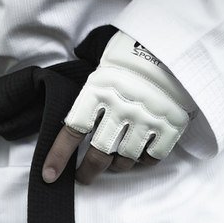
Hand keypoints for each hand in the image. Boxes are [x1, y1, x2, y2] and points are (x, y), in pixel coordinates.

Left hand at [42, 31, 196, 184]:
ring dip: (116, 166)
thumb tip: (66, 79)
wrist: (175, 45)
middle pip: (99, 154)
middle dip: (87, 171)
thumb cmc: (131, 52)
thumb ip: (84, 77)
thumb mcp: (100, 56)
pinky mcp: (170, 125)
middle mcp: (121, 108)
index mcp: (98, 91)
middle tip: (83, 177)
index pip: (73, 130)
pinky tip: (138, 154)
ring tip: (114, 162)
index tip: (49, 175)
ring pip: (125, 160)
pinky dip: (143, 160)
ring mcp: (147, 119)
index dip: (58, 156)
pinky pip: (152, 157)